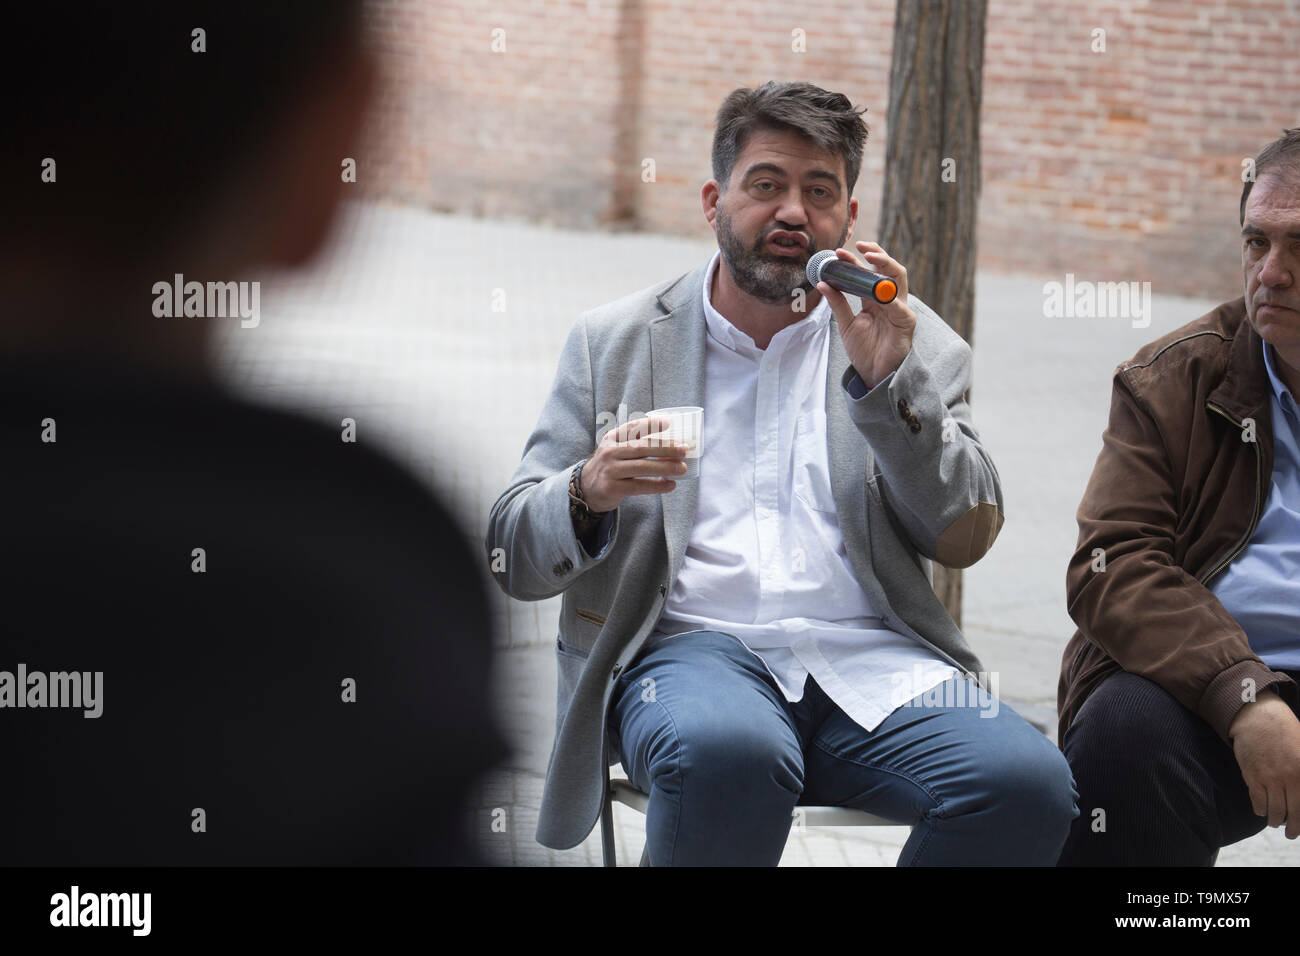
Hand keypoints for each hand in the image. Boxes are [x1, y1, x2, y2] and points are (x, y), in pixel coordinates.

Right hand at [579, 416, 687, 512]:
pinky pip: (639, 486)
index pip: (632, 427)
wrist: (586, 488)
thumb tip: (671, 442)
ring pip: (642, 467)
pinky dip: (657, 485)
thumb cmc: (610, 465)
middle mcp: (609, 452)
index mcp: (612, 438)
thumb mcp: (615, 448)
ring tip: (682, 468)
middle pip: (641, 448)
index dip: (651, 424)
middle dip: (665, 448)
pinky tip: (670, 485)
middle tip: (684, 450)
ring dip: (665, 467)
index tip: (669, 423)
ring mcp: (610, 470)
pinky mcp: (612, 488)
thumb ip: (635, 442)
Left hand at [816, 241, 915, 390]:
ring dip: (886, 266)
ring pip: (899, 280)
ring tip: (871, 258)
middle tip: (860, 246)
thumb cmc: (864, 350)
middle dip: (877, 254)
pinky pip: (901, 309)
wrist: (872, 375)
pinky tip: (881, 295)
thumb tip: (822, 283)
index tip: (838, 252)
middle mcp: (890, 300)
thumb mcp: (846, 324)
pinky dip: (891, 300)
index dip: (855, 260)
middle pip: (889, 269)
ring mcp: (900, 310)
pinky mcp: (906, 324)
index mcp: (875, 298)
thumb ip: (837, 303)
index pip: (869, 272)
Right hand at [1229, 691, 1299, 837]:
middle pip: (1293, 813)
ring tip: (1275, 821)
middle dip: (1293, 828)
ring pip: (1275, 811)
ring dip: (1275, 820)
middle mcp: (1289, 778)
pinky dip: (1260, 810)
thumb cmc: (1285, 730)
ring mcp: (1269, 778)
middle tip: (1292, 834)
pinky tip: (1262, 810)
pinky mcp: (1251, 777)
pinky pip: (1257, 802)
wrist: (1257, 716)